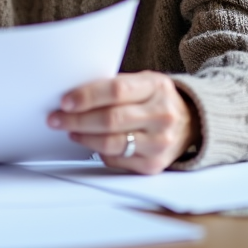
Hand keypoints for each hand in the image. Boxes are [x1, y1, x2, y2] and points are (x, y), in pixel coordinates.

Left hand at [48, 71, 197, 174]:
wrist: (190, 122)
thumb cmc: (156, 99)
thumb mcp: (143, 82)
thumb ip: (114, 86)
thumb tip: (74, 95)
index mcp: (156, 87)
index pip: (116, 91)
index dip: (87, 96)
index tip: (65, 101)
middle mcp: (162, 116)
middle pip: (111, 119)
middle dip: (77, 120)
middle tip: (57, 118)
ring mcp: (160, 143)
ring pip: (111, 143)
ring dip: (84, 137)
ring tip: (70, 130)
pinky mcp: (154, 165)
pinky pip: (117, 160)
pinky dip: (99, 152)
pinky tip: (89, 143)